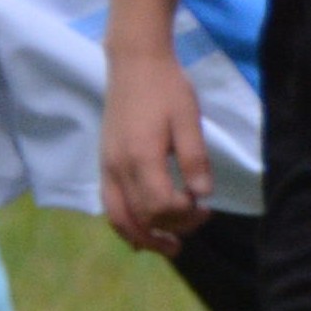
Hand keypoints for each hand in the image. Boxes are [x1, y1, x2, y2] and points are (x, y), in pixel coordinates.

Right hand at [100, 43, 211, 253]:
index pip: (159, 205)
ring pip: (118, 216)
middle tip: (195, 226)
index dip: (184, 215)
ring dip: (142, 237)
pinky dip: (124, 224)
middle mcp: (118, 167)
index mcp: (141, 157)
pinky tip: (140, 232)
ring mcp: (107, 166)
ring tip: (166, 247)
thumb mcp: (189, 120)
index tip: (205, 205)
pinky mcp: (105, 162)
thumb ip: (195, 159)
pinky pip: (109, 204)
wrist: (134, 63)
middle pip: (138, 218)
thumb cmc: (166, 88)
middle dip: (168, 230)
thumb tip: (202, 195)